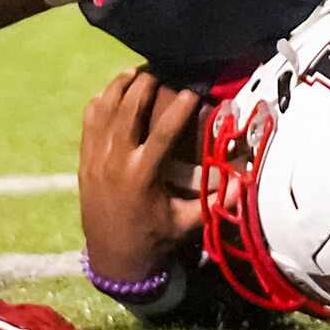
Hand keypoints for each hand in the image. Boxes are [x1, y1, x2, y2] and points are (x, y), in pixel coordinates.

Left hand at [78, 68, 203, 282]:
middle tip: (158, 71)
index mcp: (141, 177)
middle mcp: (115, 163)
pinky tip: (109, 92)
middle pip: (126, 112)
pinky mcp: (84, 161)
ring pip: (103, 112)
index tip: (190, 92)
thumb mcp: (184, 223)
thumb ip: (213, 202)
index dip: (177, 111)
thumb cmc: (152, 238)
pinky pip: (87, 124)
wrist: (112, 258)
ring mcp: (95, 160)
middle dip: (142, 86)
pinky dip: (98, 104)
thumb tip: (245, 183)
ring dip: (117, 87)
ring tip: (134, 71)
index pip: (161, 135)